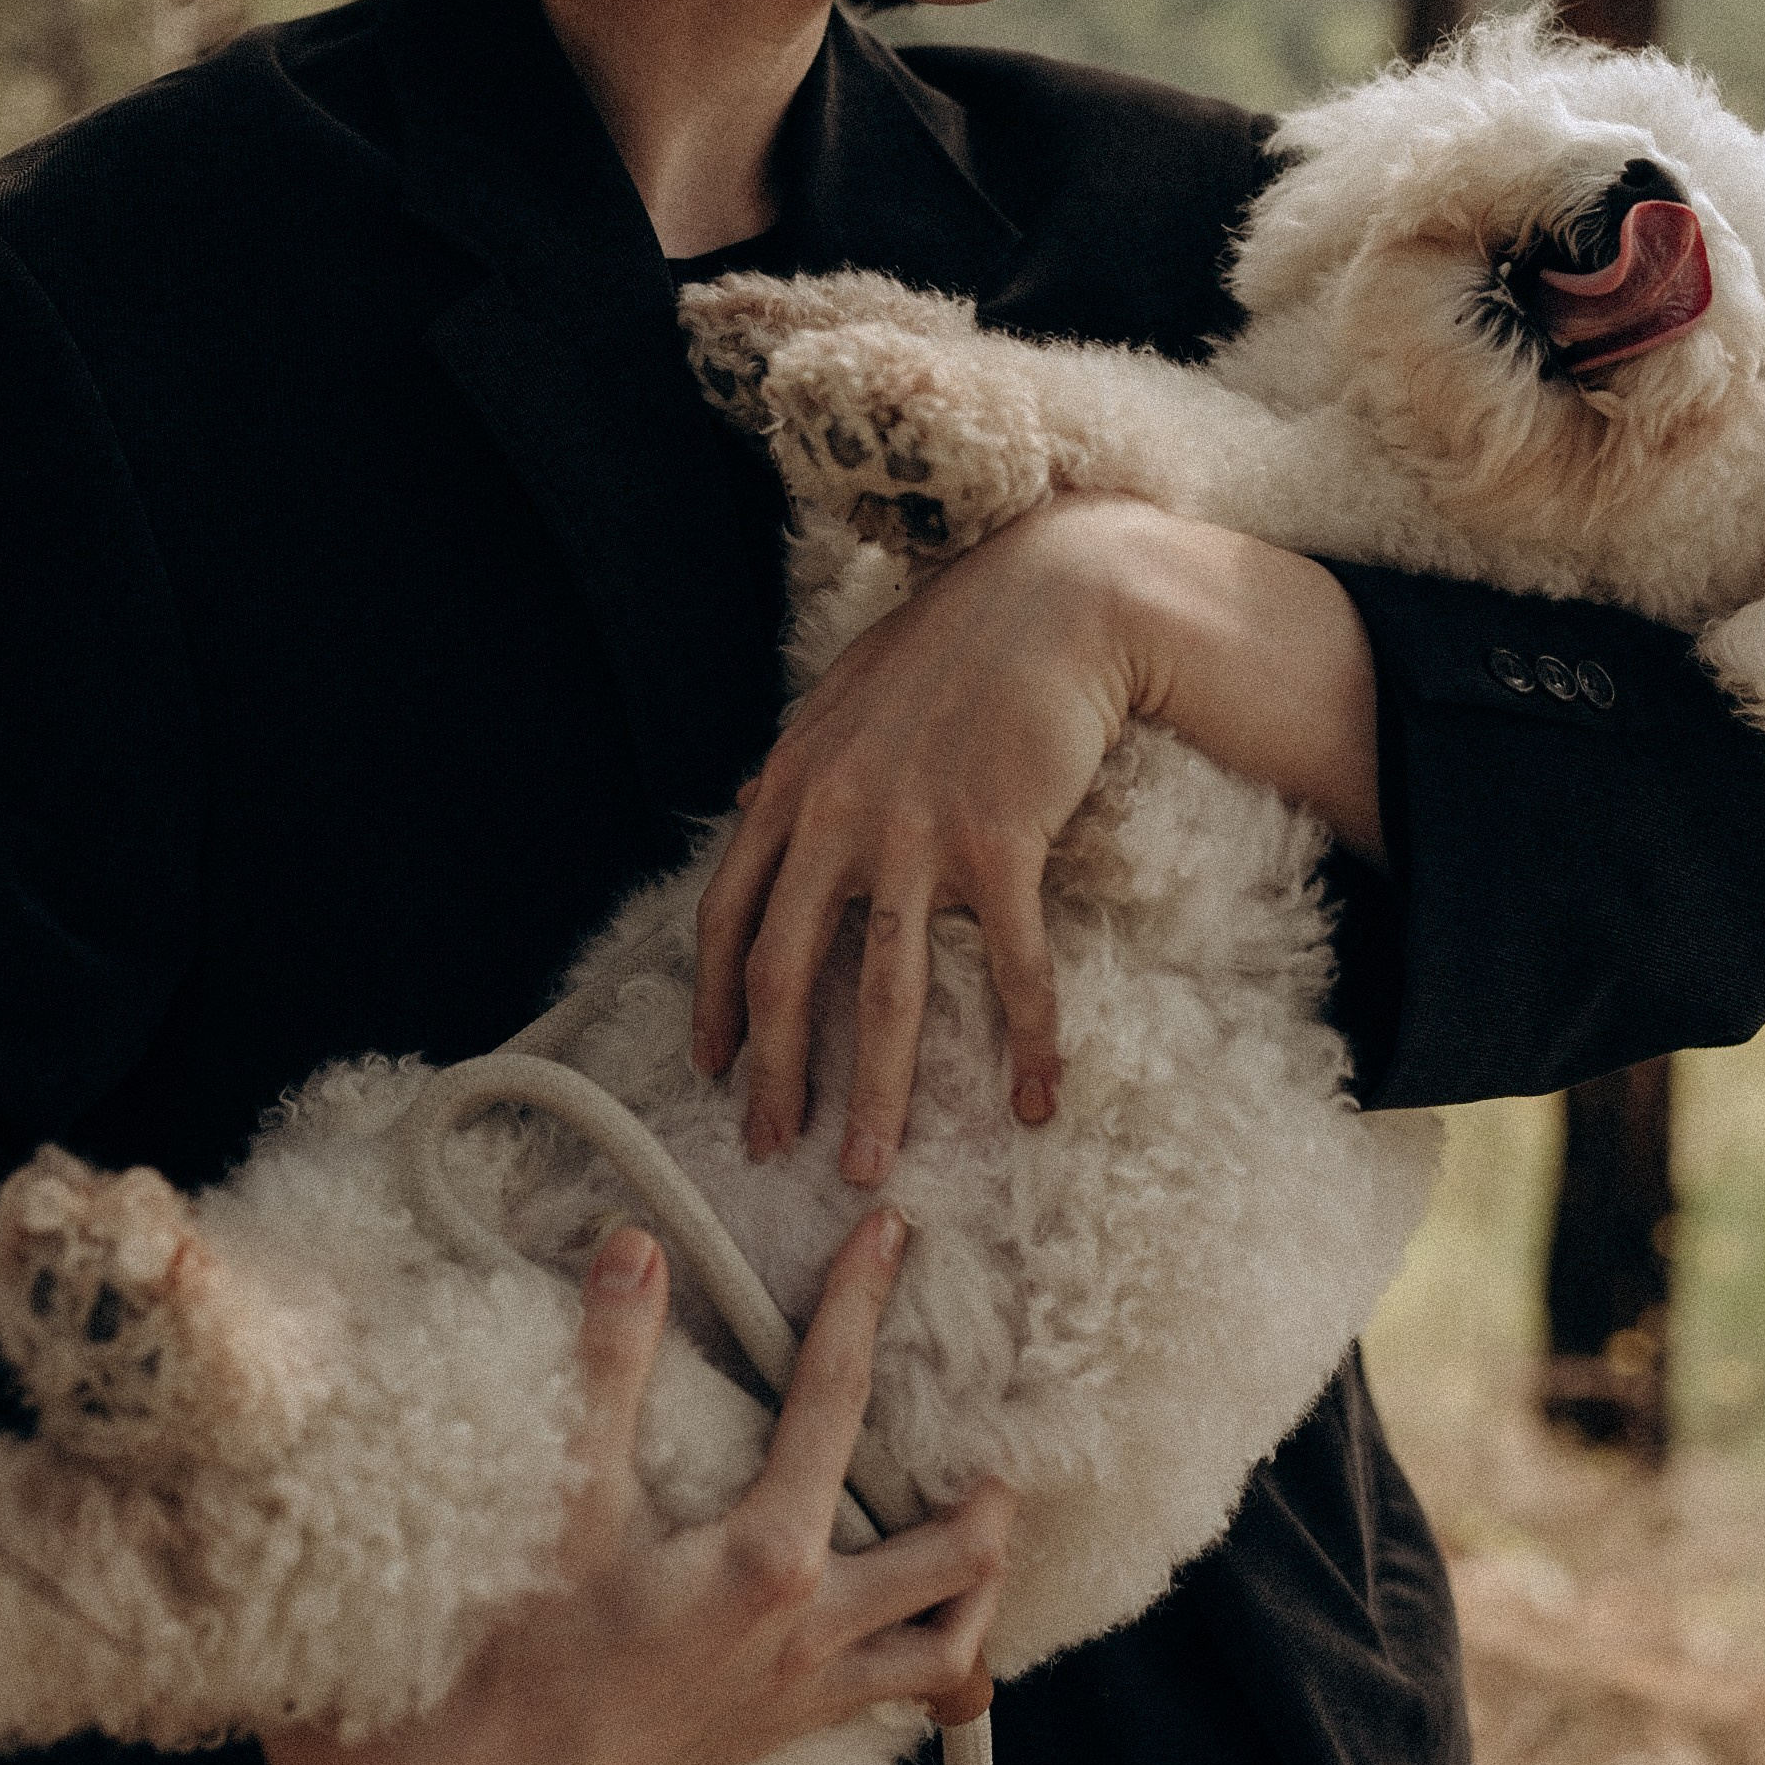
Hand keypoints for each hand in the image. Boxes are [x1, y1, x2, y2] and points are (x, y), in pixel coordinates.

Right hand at [261, 1212, 1011, 1764]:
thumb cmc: (531, 1635)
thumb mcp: (572, 1494)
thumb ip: (611, 1365)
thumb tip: (636, 1246)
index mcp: (770, 1555)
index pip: (837, 1396)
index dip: (862, 1301)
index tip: (890, 1232)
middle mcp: (814, 1626)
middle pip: (958, 1551)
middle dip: (990, 1483)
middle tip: (989, 1419)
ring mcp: (810, 1688)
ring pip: (952, 1645)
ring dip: (979, 1582)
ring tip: (978, 1521)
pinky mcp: (788, 1728)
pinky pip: (896, 1696)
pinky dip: (930, 1651)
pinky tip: (911, 1612)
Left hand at [693, 493, 1382, 1186]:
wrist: (1050, 598)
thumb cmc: (951, 645)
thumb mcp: (843, 697)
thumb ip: (795, 763)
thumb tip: (745, 804)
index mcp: (790, 786)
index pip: (727, 914)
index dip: (715, 1001)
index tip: (715, 1068)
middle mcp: (837, 817)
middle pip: (787, 973)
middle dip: (776, 1075)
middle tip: (771, 1150)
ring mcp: (917, 834)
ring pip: (887, 992)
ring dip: (878, 1091)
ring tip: (869, 1165)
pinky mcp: (1001, 843)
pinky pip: (1011, 966)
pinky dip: (1026, 1039)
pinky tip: (1036, 1097)